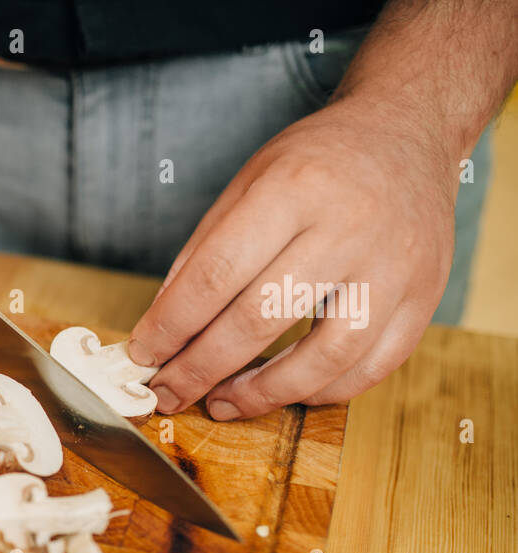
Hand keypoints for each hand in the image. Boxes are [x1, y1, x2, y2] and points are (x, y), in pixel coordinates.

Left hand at [127, 94, 457, 419]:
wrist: (407, 132)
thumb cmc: (317, 163)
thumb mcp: (248, 182)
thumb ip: (204, 252)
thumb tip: (164, 326)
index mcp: (293, 189)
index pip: (217, 273)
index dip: (172, 325)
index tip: (143, 355)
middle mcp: (349, 226)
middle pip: (262, 318)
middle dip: (203, 367)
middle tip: (169, 391)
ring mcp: (395, 265)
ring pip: (326, 356)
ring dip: (263, 393)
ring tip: (222, 403)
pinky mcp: (425, 295)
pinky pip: (373, 366)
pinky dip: (324, 392)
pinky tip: (286, 394)